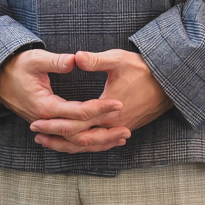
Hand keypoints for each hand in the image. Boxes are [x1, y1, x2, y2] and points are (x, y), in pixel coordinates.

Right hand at [0, 48, 125, 152]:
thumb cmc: (18, 66)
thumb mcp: (35, 59)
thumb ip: (56, 61)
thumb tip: (75, 59)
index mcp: (45, 106)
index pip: (77, 112)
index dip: (99, 109)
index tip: (119, 103)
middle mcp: (46, 121)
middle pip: (79, 134)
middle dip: (104, 131)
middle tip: (127, 129)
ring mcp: (47, 126)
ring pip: (75, 143)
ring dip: (99, 142)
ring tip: (121, 138)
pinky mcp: (49, 126)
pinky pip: (69, 141)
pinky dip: (87, 143)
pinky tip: (104, 140)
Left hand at [34, 50, 172, 153]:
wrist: (169, 83)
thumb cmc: (143, 69)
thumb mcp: (118, 61)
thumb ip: (95, 61)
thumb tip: (76, 57)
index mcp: (107, 112)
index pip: (74, 125)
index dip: (53, 124)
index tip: (35, 121)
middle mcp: (113, 126)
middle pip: (78, 141)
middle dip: (56, 138)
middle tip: (36, 134)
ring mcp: (120, 130)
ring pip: (89, 146)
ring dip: (68, 145)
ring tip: (49, 141)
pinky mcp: (124, 129)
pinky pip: (100, 144)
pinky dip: (85, 146)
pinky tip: (76, 143)